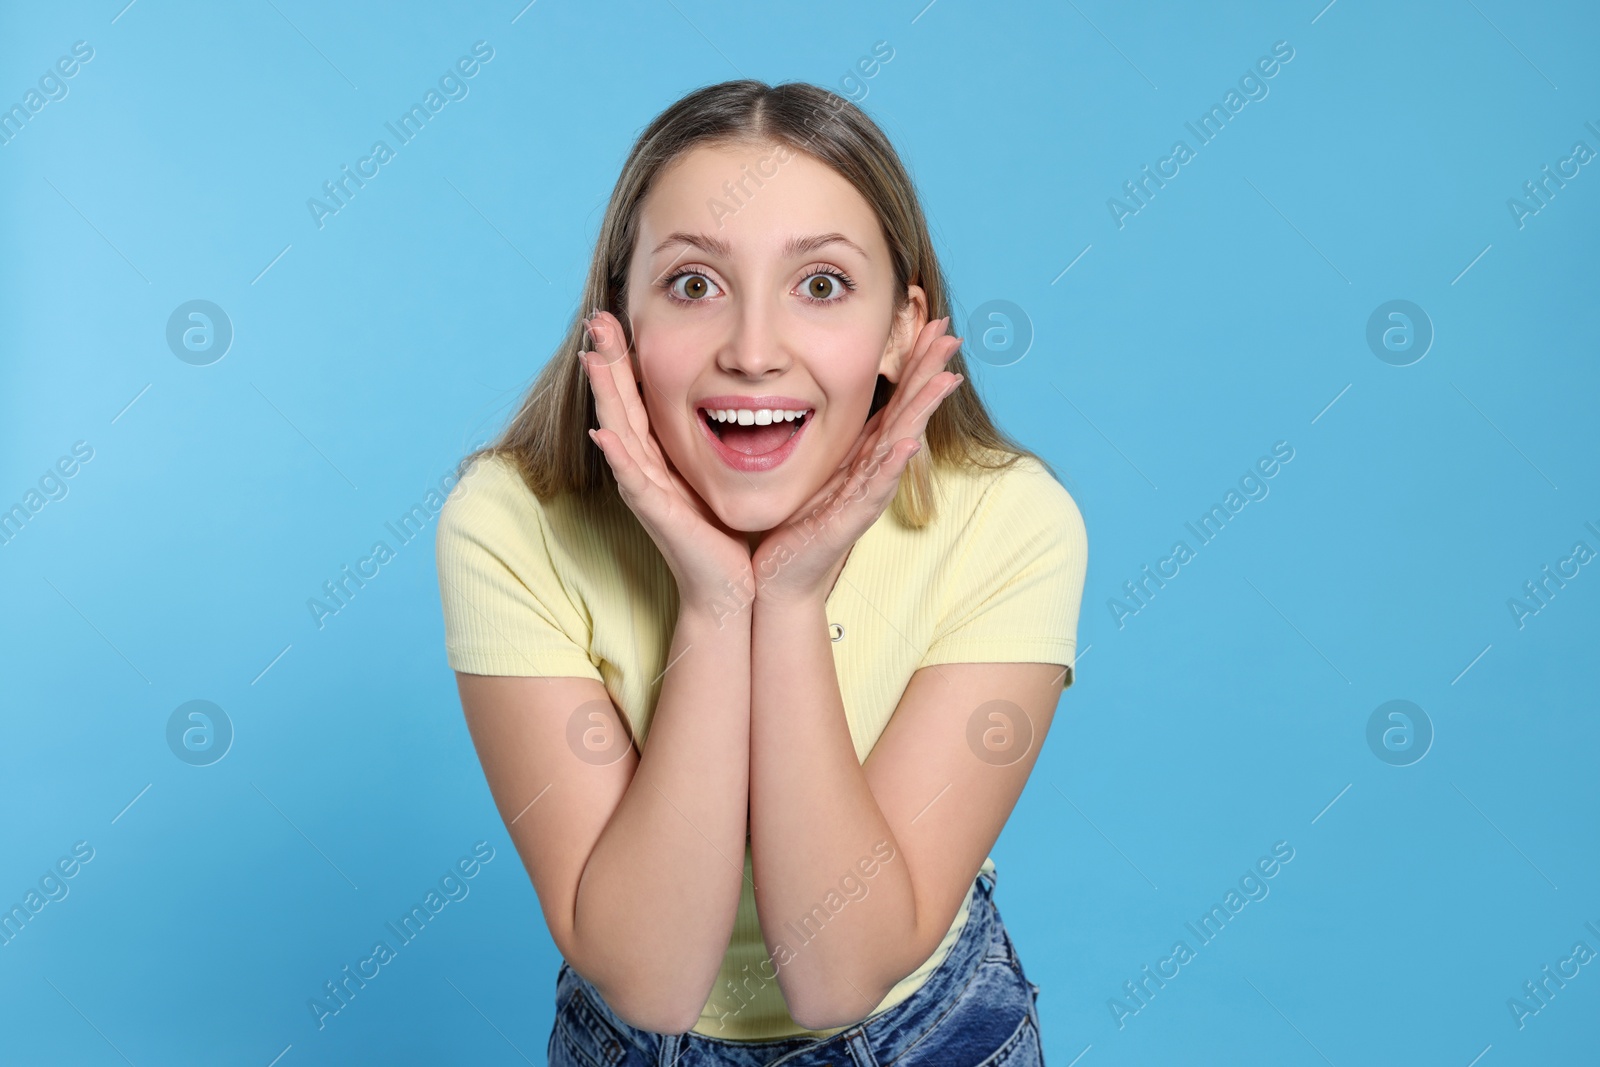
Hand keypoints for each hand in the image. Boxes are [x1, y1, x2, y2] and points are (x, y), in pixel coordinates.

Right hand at [580, 309, 754, 617]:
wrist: (730, 586)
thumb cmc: (726, 532)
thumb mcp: (721, 472)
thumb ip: (720, 438)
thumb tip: (743, 395)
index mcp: (660, 457)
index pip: (637, 398)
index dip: (624, 360)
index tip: (616, 318)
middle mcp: (645, 469)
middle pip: (619, 405)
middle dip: (606, 362)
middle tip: (596, 319)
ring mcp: (646, 491)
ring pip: (618, 432)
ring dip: (604, 395)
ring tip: (590, 358)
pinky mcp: (656, 514)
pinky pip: (632, 480)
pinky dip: (618, 457)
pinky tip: (602, 433)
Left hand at [749, 316, 963, 605]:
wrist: (781, 576)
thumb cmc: (795, 526)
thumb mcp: (815, 469)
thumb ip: (829, 438)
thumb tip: (819, 394)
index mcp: (863, 455)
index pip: (897, 400)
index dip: (915, 364)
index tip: (933, 325)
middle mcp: (873, 471)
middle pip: (908, 413)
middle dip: (929, 373)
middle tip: (949, 335)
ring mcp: (866, 495)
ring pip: (901, 444)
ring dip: (923, 411)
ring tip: (946, 380)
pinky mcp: (851, 520)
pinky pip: (875, 488)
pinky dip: (893, 465)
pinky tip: (908, 443)